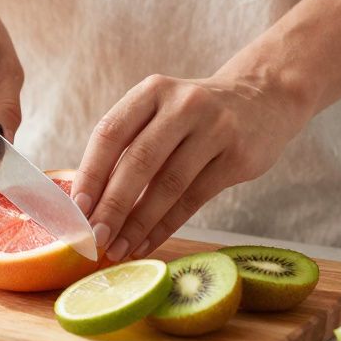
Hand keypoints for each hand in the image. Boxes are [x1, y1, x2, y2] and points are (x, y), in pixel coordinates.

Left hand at [71, 74, 310, 261]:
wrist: (264, 98)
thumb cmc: (194, 115)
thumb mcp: (160, 111)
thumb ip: (129, 144)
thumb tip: (87, 201)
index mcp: (152, 91)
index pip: (110, 133)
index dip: (90, 173)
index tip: (76, 208)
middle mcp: (183, 105)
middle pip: (139, 161)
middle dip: (112, 205)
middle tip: (94, 237)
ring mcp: (215, 129)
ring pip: (168, 185)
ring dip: (139, 223)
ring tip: (118, 249)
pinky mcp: (238, 157)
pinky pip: (194, 199)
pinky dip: (166, 226)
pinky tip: (146, 243)